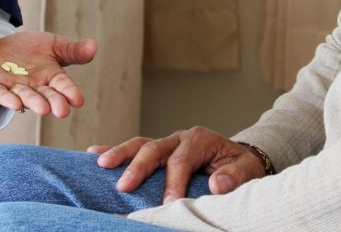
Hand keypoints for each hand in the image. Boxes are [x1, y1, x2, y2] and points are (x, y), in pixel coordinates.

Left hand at [0, 32, 96, 116]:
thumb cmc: (27, 51)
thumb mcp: (52, 45)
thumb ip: (72, 50)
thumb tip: (94, 46)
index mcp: (50, 76)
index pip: (63, 85)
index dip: (70, 92)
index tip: (78, 100)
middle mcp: (33, 86)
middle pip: (45, 95)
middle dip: (53, 102)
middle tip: (62, 111)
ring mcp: (12, 87)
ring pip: (24, 96)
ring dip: (33, 102)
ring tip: (43, 109)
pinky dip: (6, 98)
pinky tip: (15, 104)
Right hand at [88, 127, 266, 202]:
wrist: (238, 159)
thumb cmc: (240, 166)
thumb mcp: (247, 170)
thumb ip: (235, 176)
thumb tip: (218, 184)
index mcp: (201, 140)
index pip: (182, 159)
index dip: (174, 181)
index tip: (169, 203)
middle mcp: (180, 137)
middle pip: (156, 147)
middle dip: (139, 165)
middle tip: (124, 186)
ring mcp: (167, 143)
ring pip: (140, 144)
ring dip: (120, 153)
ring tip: (101, 164)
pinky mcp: (158, 151)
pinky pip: (135, 148)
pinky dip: (115, 150)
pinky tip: (94, 154)